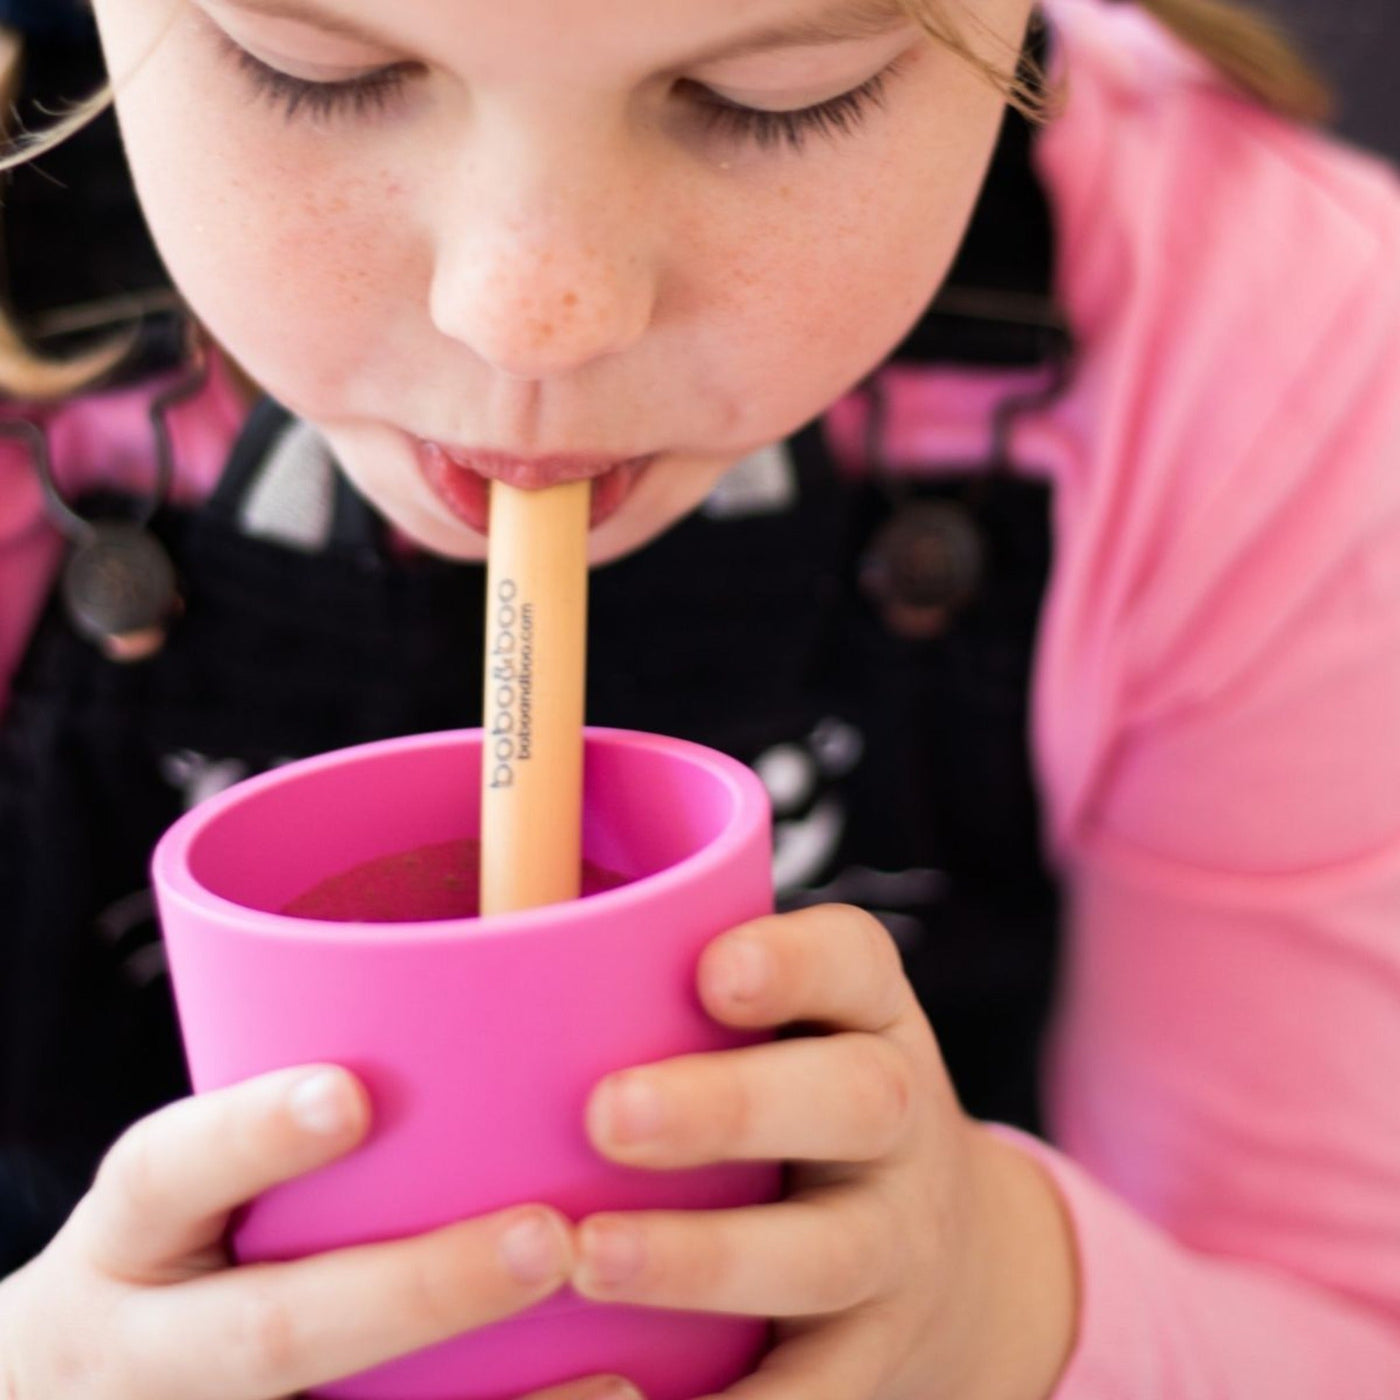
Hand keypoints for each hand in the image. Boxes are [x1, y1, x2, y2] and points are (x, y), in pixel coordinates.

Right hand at [0, 1066, 636, 1399]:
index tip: (348, 1093)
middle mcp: (146, 1355)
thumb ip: (283, 1128)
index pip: (166, 1175)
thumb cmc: (177, 1258)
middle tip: (544, 1239)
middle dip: (417, 1292)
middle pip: (269, 1335)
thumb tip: (480, 991)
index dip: (251, 1134)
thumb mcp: (183, 1195)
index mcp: (127, 1243)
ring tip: (613, 1380)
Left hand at [571, 905, 1078, 1399]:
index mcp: (866, 1018)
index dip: (793, 961)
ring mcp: (897, 1244)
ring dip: (709, 1258)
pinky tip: (627, 1397)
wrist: (948, 1263)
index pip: (854, 962)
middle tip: (607, 1114)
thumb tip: (488, 948)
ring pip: (829, 1252)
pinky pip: (814, 1389)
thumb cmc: (799, 1106)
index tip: (711, 970)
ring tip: (590, 1259)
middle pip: (855, 1102)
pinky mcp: (873, 1355)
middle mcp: (898, 1123)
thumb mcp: (788, 1030)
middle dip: (733, 1107)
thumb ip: (676, 990)